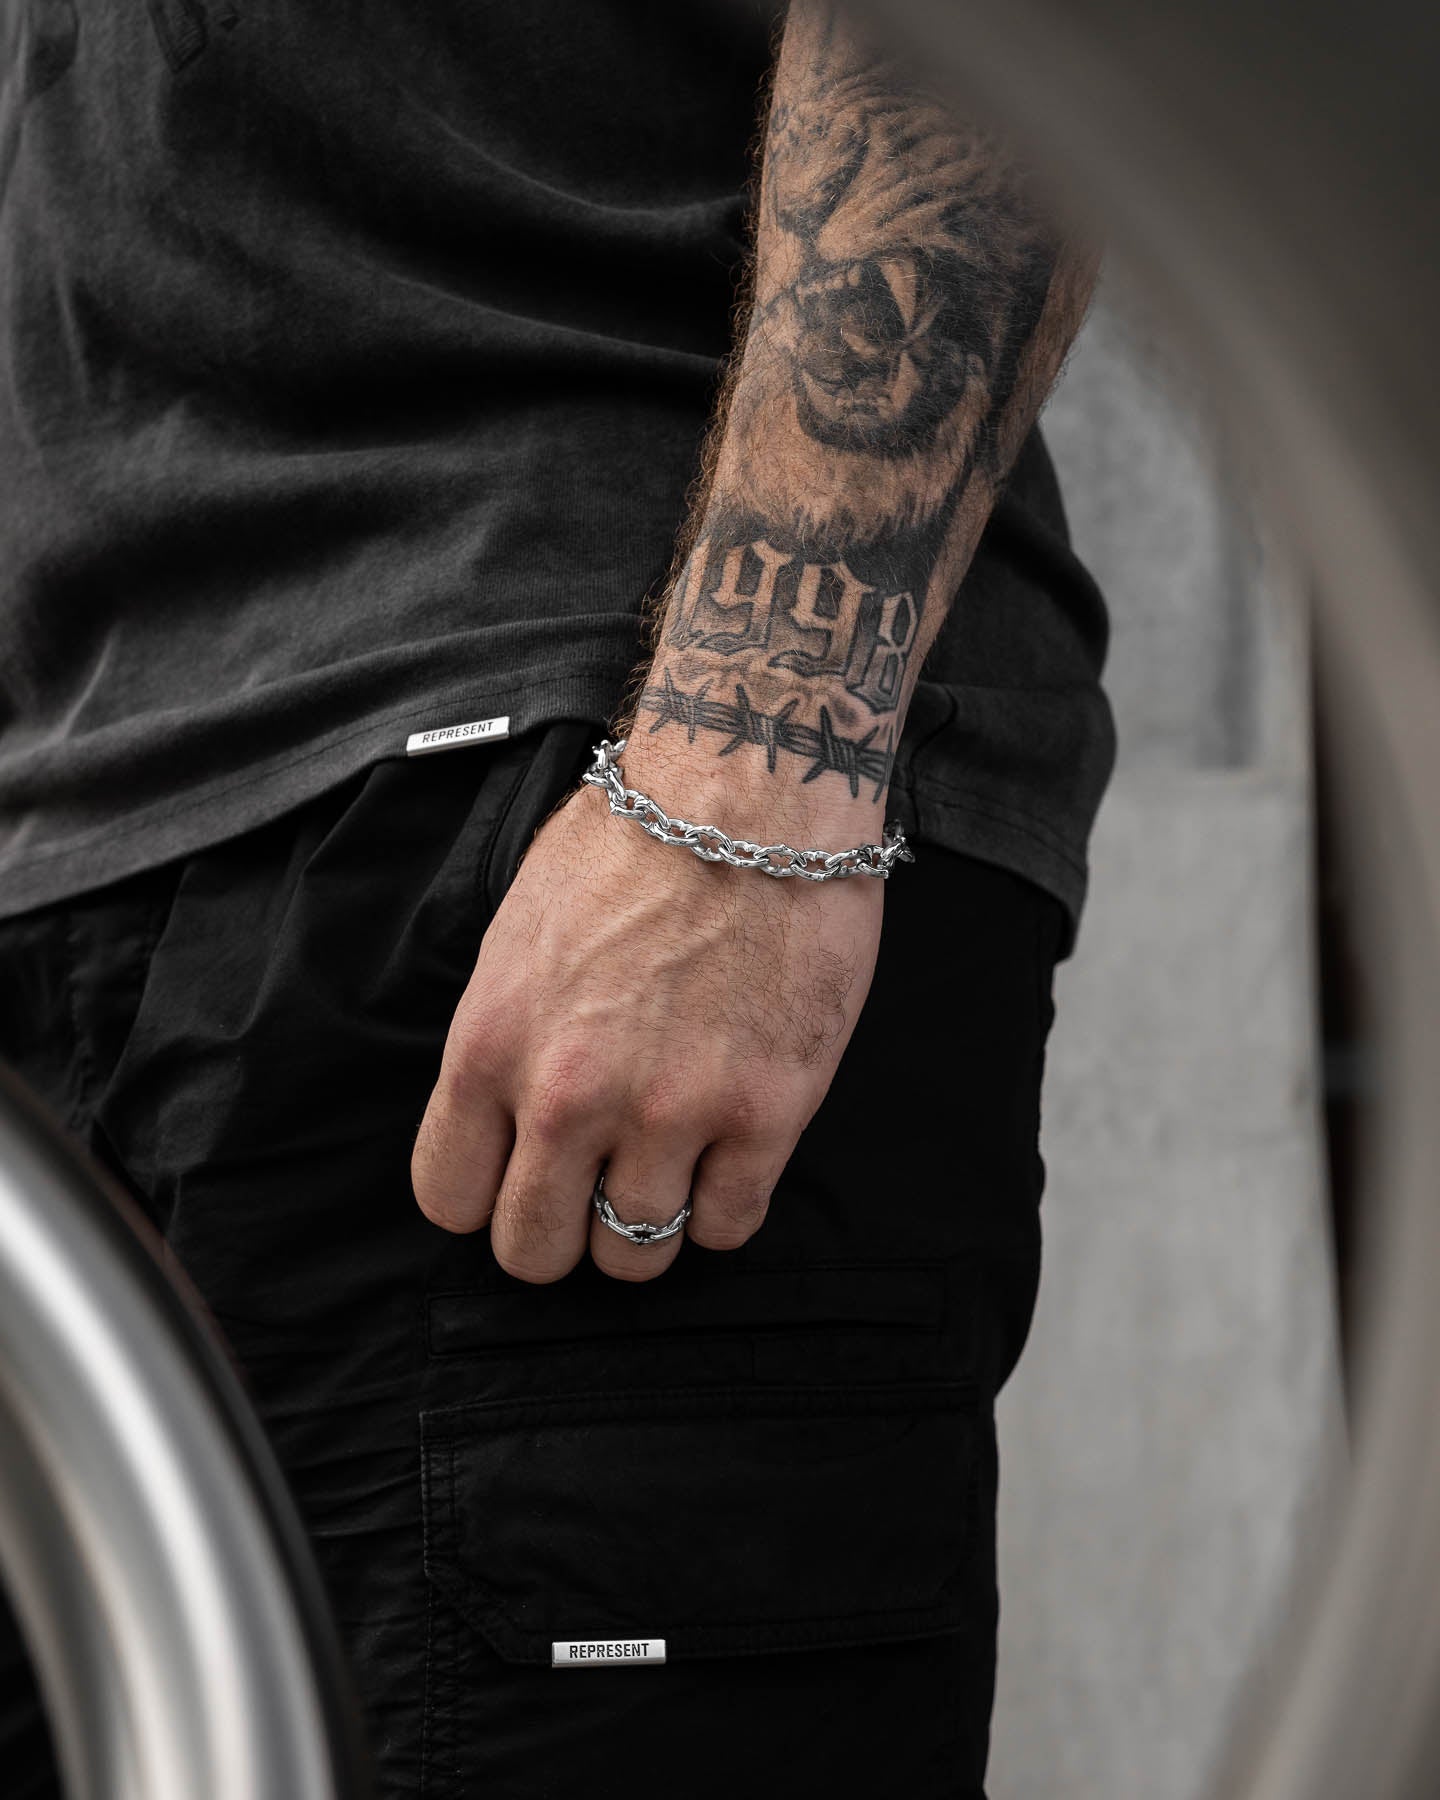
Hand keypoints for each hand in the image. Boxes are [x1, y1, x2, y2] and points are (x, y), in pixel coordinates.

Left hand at [411, 753, 884, 1282]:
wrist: (750, 789)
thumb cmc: (634, 840)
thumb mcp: (520, 934)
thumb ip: (506, 1040)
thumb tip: (510, 1116)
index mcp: (492, 1046)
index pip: (450, 1198)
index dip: (487, 1199)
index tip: (521, 1180)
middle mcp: (569, 1095)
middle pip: (535, 1250)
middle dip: (559, 1234)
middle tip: (595, 1193)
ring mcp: (670, 1112)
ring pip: (636, 1255)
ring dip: (647, 1223)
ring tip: (669, 1168)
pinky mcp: (765, 1114)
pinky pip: (727, 1227)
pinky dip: (723, 1208)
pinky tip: (727, 1156)